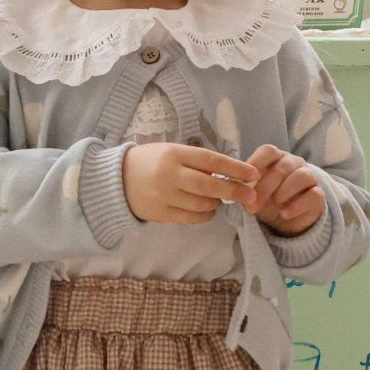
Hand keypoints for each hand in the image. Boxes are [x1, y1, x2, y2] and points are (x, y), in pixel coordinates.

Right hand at [121, 142, 259, 224]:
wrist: (117, 180)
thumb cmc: (150, 162)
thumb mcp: (172, 152)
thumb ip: (196, 161)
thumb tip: (228, 174)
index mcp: (174, 154)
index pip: (211, 161)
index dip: (234, 168)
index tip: (252, 174)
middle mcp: (169, 175)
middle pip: (209, 186)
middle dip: (234, 191)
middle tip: (250, 195)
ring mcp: (164, 196)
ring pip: (202, 204)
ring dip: (216, 203)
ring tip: (217, 199)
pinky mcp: (161, 214)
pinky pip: (192, 218)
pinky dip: (205, 215)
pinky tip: (206, 209)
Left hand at [242, 143, 326, 235]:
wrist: (286, 220)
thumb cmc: (267, 200)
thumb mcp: (254, 193)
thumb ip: (245, 187)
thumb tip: (233, 186)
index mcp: (277, 158)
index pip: (268, 151)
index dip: (256, 163)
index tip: (244, 179)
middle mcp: (294, 163)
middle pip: (282, 167)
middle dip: (264, 187)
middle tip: (251, 205)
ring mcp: (309, 177)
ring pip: (301, 177)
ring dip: (283, 192)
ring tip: (274, 206)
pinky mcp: (319, 195)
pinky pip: (312, 195)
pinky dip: (297, 205)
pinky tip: (285, 213)